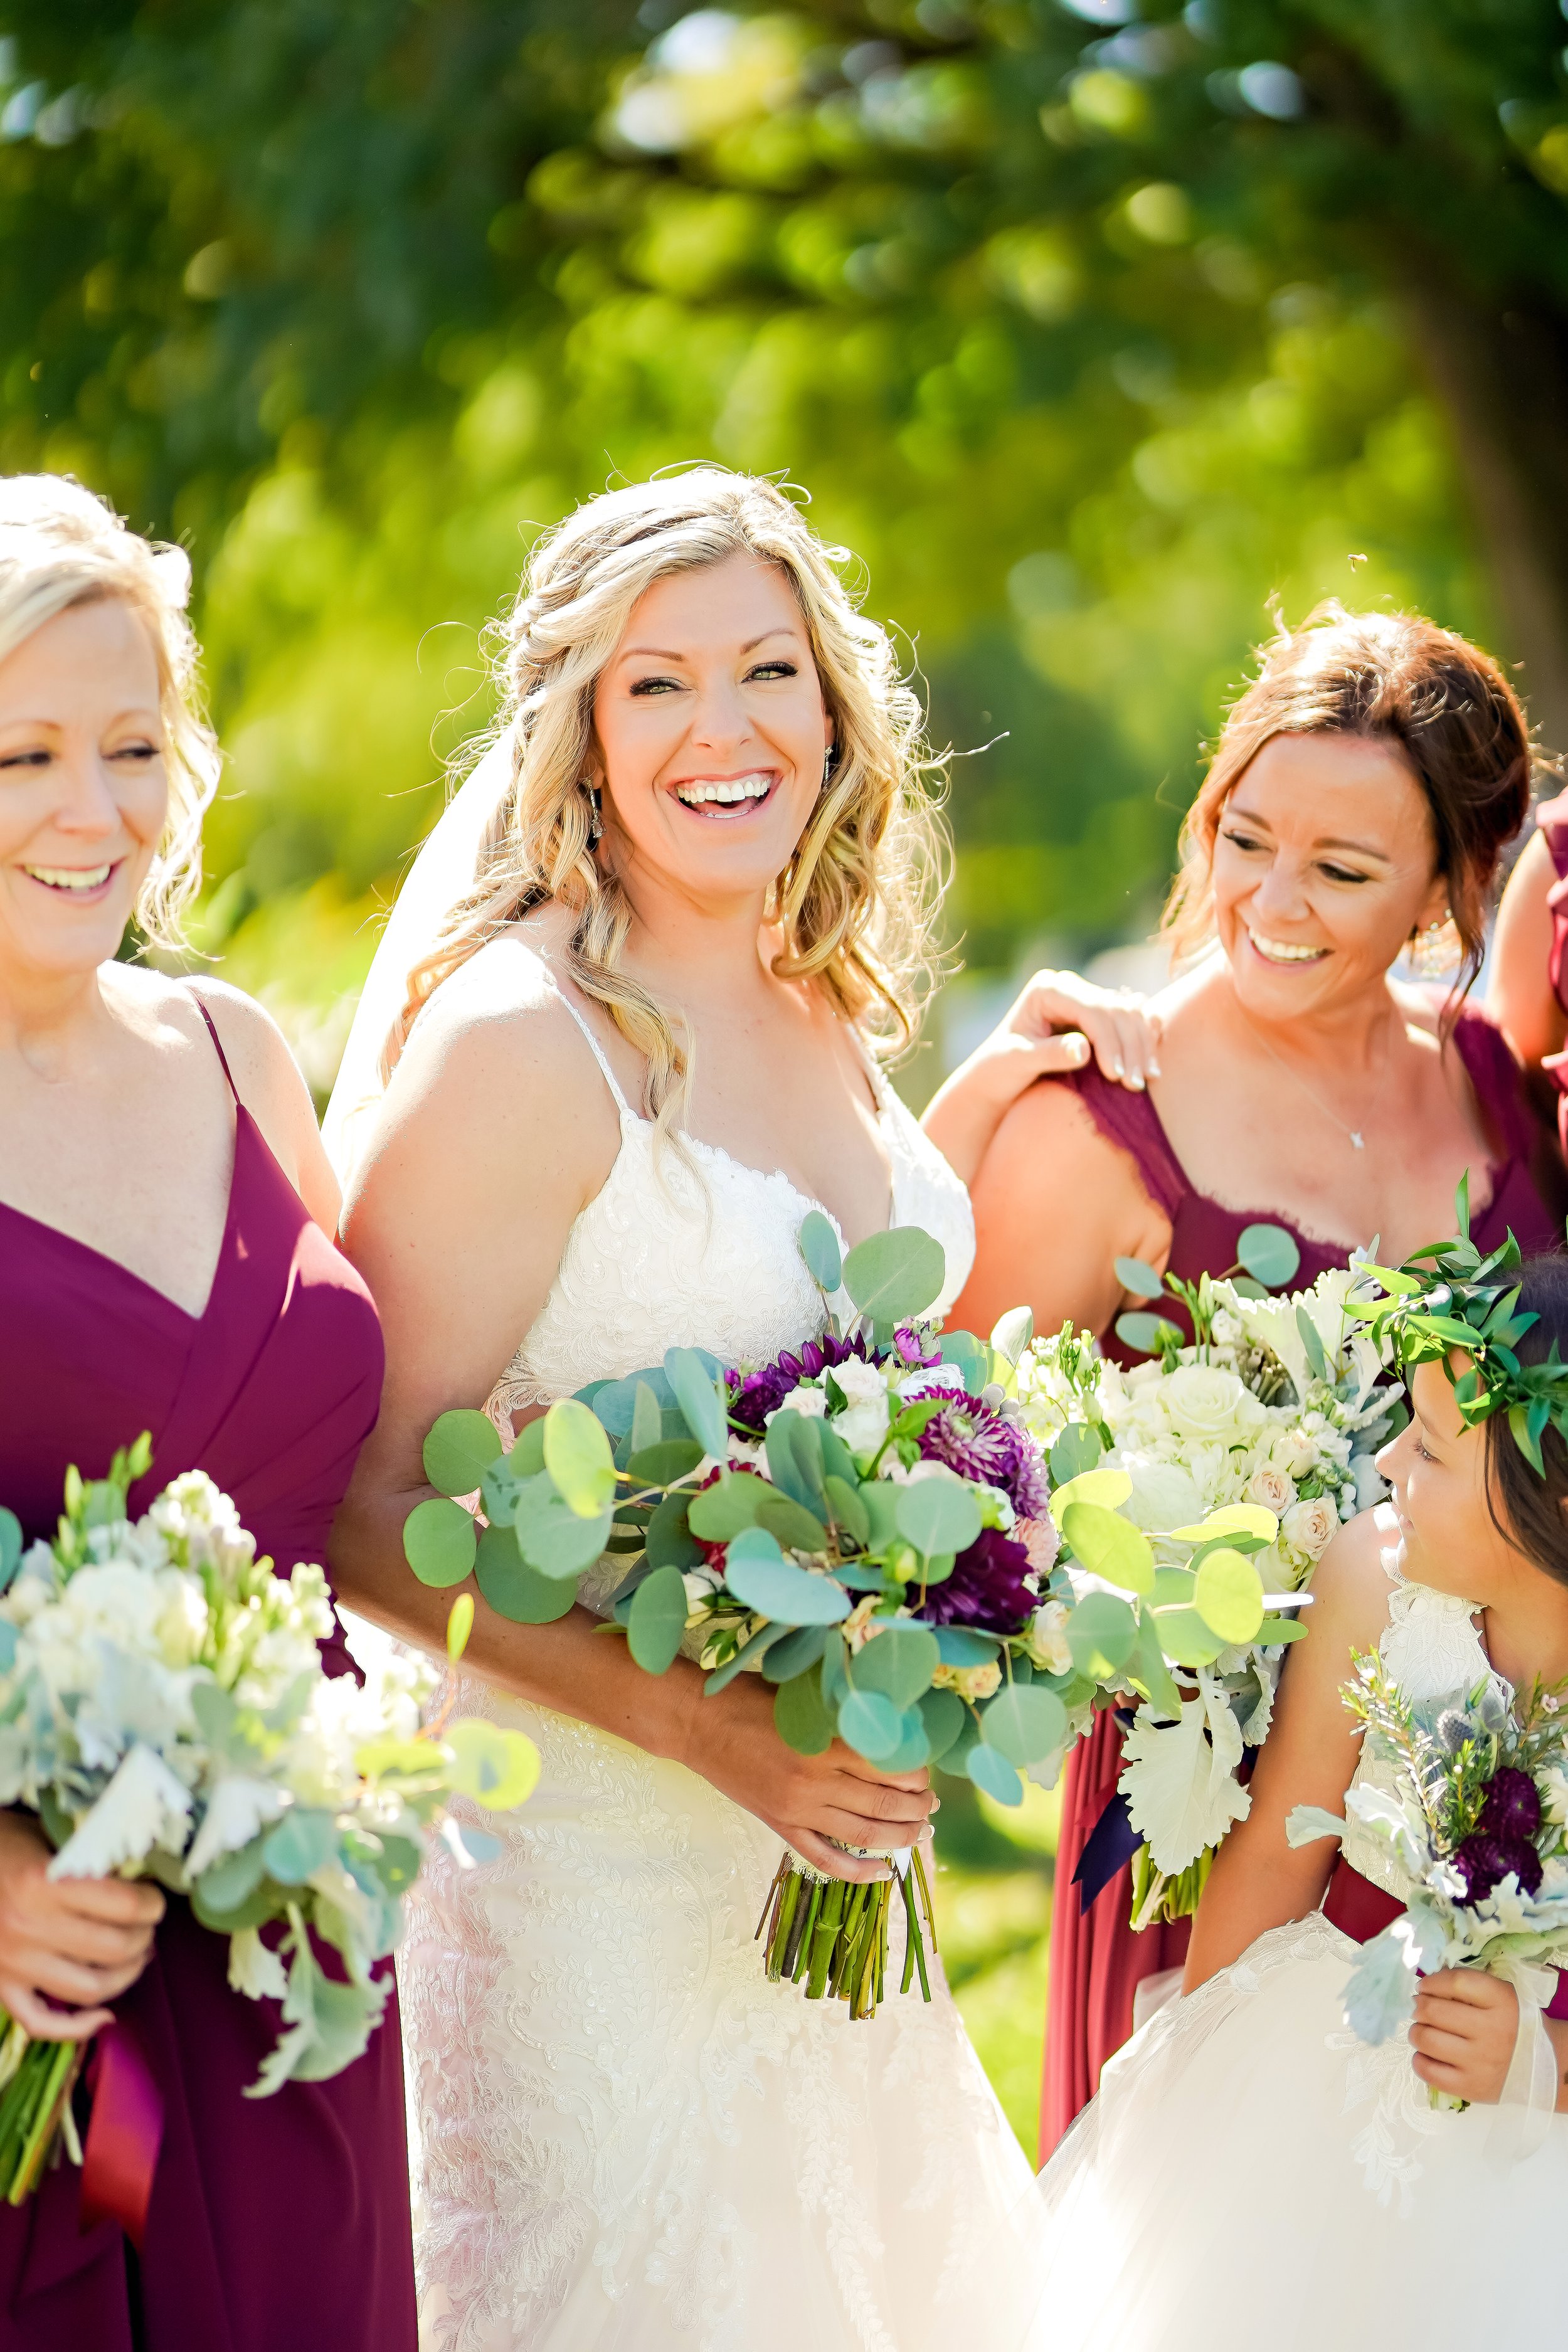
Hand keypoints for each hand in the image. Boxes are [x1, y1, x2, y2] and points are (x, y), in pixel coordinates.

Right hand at [0, 1813, 163, 2039]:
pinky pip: (41, 2023)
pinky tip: (102, 2015)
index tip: (154, 1899)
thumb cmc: (5, 1845)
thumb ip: (89, 1858)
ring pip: (89, 1989)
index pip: (124, 1906)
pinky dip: (76, 2028)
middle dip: (144, 1937)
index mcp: (44, 1884)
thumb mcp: (47, 1835)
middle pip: (114, 1948)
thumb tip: (140, 1876)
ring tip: (134, 1957)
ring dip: (125, 1976)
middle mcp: (28, 1928)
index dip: (152, 1904)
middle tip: (148, 1925)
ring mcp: (12, 1963)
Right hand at [679, 1674, 936, 1882]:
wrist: (697, 1723)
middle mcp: (815, 1782)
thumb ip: (843, 1714)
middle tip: (932, 1803)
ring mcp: (797, 1810)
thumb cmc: (749, 1698)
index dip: (918, 1772)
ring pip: (864, 1835)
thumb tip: (892, 1724)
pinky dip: (859, 1872)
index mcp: (824, 1743)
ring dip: (901, 1837)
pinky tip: (884, 1872)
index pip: (890, 1767)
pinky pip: (826, 1860)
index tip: (927, 1770)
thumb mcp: (803, 1696)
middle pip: (885, 1803)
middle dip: (918, 1806)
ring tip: (921, 1831)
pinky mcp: (781, 1827)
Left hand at [986, 969, 1162, 1092]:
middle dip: (1130, 1047)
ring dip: (1143, 1047)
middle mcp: (1071, 988)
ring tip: (1147, 1081)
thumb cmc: (999, 1070)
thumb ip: (1048, 1055)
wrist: (998, 1079)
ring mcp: (1088, 1000)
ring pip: (1131, 1014)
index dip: (1109, 1042)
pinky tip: (1152, 1066)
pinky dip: (1145, 1041)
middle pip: (1116, 1010)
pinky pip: (1133, 1022)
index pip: (1091, 1010)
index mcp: (1048, 989)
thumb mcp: (1016, 1063)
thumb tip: (1083, 1049)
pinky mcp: (1100, 1018)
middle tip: (1135, 1086)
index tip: (1116, 1077)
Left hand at [1409, 1968, 1519, 2103]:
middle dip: (1419, 2006)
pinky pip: (1429, 2072)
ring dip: (1416, 2032)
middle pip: (1434, 2011)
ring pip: (1427, 2039)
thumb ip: (1466, 1985)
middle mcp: (1492, 2032)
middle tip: (1419, 2008)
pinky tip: (1426, 2054)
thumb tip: (1425, 1985)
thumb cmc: (1511, 2024)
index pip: (1457, 1982)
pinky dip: (1419, 2060)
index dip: (1432, 1981)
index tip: (1424, 1986)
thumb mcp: (1499, 1996)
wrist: (1539, 2066)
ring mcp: (1481, 2062)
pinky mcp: (1471, 2087)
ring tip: (1422, 2030)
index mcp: (1502, 2002)